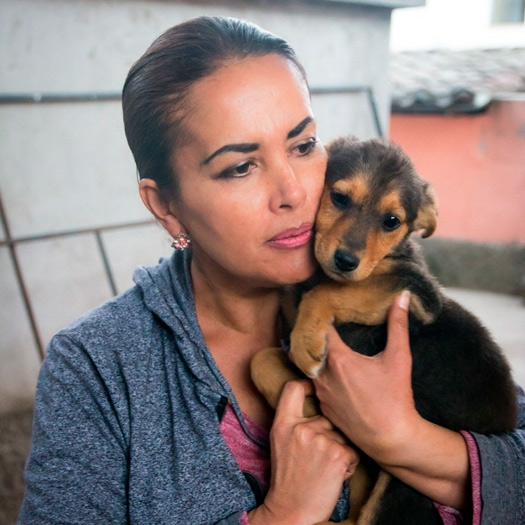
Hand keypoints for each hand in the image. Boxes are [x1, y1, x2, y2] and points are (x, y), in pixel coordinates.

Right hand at [248, 380, 358, 524]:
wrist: (292, 511)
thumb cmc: (289, 477)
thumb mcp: (281, 443)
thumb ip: (294, 421)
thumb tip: (319, 399)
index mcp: (283, 424)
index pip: (293, 388)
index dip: (307, 383)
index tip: (316, 387)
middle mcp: (300, 428)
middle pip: (326, 415)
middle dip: (330, 432)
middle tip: (319, 456)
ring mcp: (319, 440)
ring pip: (342, 433)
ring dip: (340, 448)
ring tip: (325, 467)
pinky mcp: (337, 454)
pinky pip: (352, 449)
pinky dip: (349, 462)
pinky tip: (335, 474)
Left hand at [313, 291, 420, 462]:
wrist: (390, 438)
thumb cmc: (395, 398)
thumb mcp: (399, 358)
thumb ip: (397, 324)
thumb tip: (402, 295)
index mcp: (339, 359)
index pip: (320, 327)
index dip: (321, 314)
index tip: (323, 305)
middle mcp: (323, 374)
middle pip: (311, 346)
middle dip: (315, 334)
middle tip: (320, 322)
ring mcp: (320, 392)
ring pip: (312, 366)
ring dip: (317, 355)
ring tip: (324, 343)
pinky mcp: (322, 406)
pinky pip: (315, 384)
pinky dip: (320, 374)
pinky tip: (331, 372)